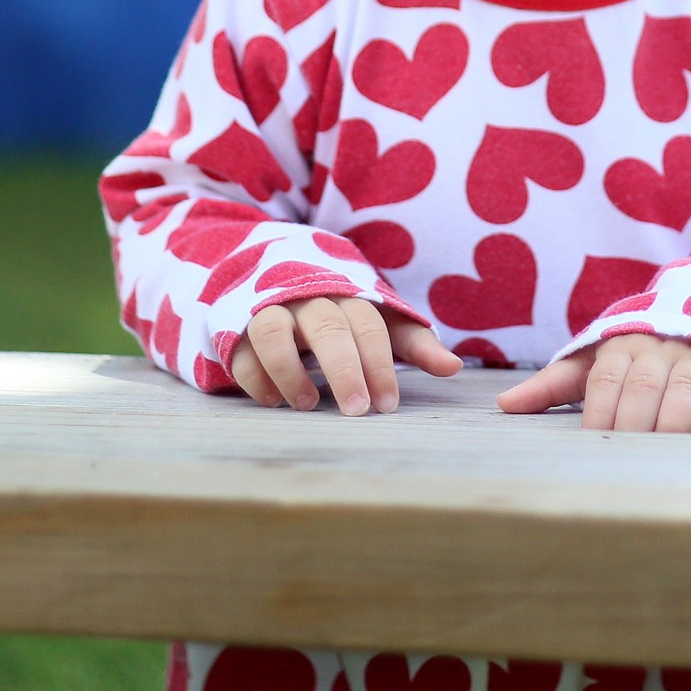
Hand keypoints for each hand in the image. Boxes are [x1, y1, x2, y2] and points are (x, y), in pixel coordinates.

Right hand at [231, 297, 463, 415]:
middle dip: (344, 371)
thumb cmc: (338, 313)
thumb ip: (411, 343)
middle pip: (327, 329)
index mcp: (347, 297)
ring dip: (290, 370)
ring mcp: (269, 310)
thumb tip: (454, 367)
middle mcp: (308, 299)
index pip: (369, 327)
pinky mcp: (236, 329)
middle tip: (358, 411)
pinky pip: (241, 352)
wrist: (275, 279)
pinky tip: (274, 402)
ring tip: (307, 405)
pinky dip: (256, 378)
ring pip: (274, 332)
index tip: (388, 405)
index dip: (379, 365)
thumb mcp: (376, 322)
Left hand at [497, 334, 690, 434]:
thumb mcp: (592, 364)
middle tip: (624, 455)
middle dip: (633, 419)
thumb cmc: (633, 357)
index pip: (605, 378)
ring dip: (674, 417)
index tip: (592, 442)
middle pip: (643, 384)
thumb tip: (502, 405)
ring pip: (685, 386)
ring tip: (664, 448)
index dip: (598, 410)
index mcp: (620, 348)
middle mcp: (658, 350)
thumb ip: (552, 385)